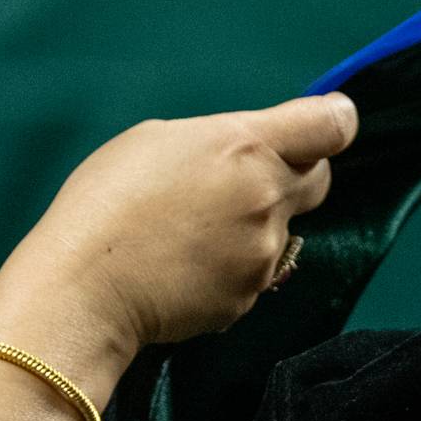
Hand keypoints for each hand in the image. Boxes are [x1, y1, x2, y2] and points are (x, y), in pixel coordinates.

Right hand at [3, 94, 358, 361]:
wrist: (87, 287)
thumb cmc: (106, 202)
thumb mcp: (157, 141)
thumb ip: (219, 142)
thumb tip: (245, 155)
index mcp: (246, 147)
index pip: (331, 126)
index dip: (334, 122)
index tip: (324, 126)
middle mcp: (268, 199)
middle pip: (319, 180)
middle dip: (293, 174)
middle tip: (243, 180)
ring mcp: (263, 254)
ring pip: (282, 230)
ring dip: (254, 225)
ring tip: (194, 232)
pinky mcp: (249, 298)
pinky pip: (256, 272)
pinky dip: (233, 266)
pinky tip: (187, 265)